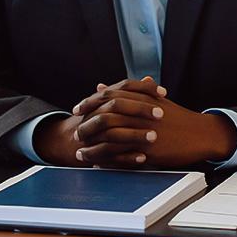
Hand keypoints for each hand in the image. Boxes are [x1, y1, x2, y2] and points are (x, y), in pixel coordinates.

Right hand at [32, 78, 164, 166]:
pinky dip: (127, 157)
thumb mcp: (115, 104)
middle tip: (161, 113)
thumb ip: (132, 94)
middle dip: (140, 109)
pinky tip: (143, 158)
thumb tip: (149, 79)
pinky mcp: (93, 152)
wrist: (72, 139)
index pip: (124, 86)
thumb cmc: (102, 119)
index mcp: (103, 98)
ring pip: (112, 131)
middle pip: (117, 105)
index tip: (163, 93)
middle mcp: (95, 111)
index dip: (144, 87)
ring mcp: (92, 132)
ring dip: (134, 135)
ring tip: (154, 137)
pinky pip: (110, 155)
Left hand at [72, 77, 236, 168]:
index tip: (77, 109)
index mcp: (141, 98)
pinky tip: (99, 165)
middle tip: (76, 133)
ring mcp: (145, 132)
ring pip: (111, 139)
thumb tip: (100, 85)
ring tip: (81, 154)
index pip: (108, 96)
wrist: (200, 133)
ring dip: (93, 147)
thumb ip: (125, 93)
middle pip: (105, 117)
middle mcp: (141, 113)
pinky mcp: (150, 150)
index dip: (90, 103)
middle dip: (87, 126)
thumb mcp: (152, 100)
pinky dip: (108, 161)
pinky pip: (124, 157)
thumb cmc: (176, 117)